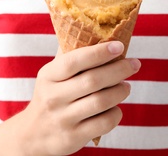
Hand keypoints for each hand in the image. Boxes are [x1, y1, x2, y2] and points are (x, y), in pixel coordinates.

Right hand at [17, 41, 139, 154]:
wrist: (33, 134)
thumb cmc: (52, 95)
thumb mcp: (52, 74)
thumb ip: (70, 55)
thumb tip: (98, 31)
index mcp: (48, 75)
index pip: (74, 61)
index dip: (99, 52)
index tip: (119, 46)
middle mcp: (53, 97)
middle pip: (93, 80)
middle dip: (119, 70)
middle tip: (135, 64)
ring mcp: (62, 119)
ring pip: (101, 102)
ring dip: (120, 91)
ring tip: (126, 86)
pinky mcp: (73, 137)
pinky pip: (104, 123)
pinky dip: (116, 113)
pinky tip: (116, 107)